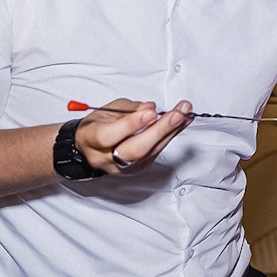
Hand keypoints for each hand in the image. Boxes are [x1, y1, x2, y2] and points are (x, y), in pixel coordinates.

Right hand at [76, 98, 192, 173]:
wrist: (91, 148)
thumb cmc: (99, 125)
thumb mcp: (107, 110)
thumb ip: (129, 109)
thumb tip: (150, 108)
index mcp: (91, 140)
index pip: (109, 136)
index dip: (131, 124)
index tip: (150, 112)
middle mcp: (106, 158)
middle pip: (135, 149)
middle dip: (159, 130)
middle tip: (177, 115)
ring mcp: (124, 166)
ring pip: (150, 152)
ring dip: (171, 131)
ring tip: (186, 114)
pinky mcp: (139, 167)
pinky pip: (158, 151)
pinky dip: (172, 135)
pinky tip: (183, 122)